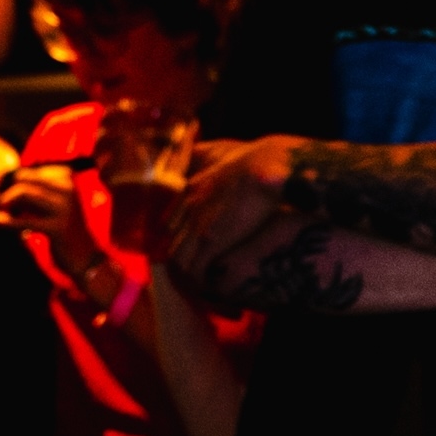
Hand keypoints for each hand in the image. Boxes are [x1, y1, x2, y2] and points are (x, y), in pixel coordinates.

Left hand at [0, 163, 85, 244]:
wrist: (86, 258)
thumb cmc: (62, 230)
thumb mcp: (48, 206)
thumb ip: (29, 194)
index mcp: (65, 180)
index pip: (27, 174)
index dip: (8, 183)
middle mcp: (67, 189)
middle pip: (23, 180)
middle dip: (5, 191)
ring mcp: (64, 207)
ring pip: (23, 193)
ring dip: (5, 202)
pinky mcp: (58, 227)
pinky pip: (24, 221)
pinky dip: (5, 220)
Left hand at [163, 135, 300, 295]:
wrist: (266, 166)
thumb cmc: (253, 158)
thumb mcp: (219, 150)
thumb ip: (206, 154)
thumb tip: (201, 148)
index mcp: (191, 187)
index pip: (170, 219)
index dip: (179, 236)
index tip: (188, 248)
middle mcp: (187, 206)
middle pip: (170, 239)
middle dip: (178, 257)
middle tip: (191, 272)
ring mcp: (196, 223)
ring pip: (177, 257)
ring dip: (186, 273)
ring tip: (199, 285)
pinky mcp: (210, 239)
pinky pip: (194, 267)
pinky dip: (199, 280)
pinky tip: (208, 287)